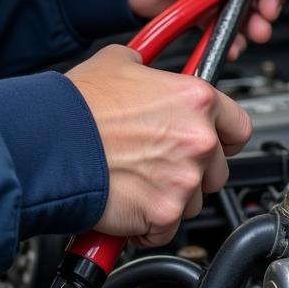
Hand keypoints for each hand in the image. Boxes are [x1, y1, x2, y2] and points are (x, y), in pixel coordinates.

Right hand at [67, 45, 251, 245]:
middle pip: (219, 167)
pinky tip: (128, 200)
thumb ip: (146, 68)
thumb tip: (145, 70)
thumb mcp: (118, 61)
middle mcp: (197, 138)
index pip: (239, 126)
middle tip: (159, 161)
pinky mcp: (164, 213)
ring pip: (194, 199)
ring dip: (171, 194)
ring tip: (137, 178)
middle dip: (193, 168)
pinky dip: (149, 222)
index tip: (211, 139)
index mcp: (195, 98)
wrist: (49, 141)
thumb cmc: (79, 105)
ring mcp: (183, 178)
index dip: (223, 135)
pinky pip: (167, 226)